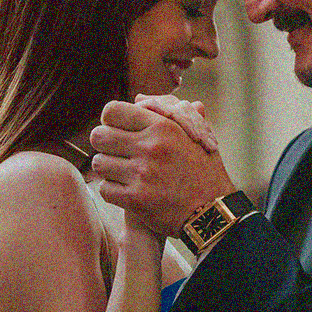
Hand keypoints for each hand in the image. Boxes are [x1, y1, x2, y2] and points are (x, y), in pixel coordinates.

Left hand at [90, 100, 236, 237]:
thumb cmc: (204, 172)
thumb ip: (170, 113)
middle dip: (105, 145)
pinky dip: (114, 192)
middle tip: (118, 154)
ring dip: (109, 170)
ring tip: (125, 174)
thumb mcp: (196, 135)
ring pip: (99, 163)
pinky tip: (129, 192)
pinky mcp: (136, 199)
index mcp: (164, 126)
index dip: (111, 121)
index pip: (112, 111)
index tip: (119, 131)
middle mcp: (151, 147)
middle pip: (98, 136)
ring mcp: (142, 174)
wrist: (212, 213)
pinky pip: (104, 189)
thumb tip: (139, 98)